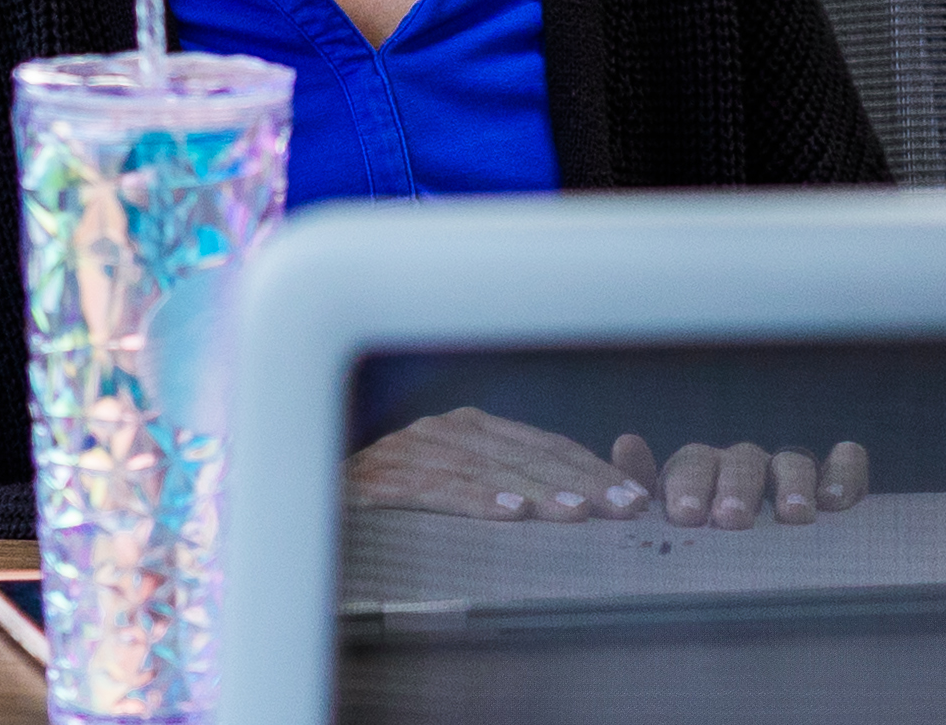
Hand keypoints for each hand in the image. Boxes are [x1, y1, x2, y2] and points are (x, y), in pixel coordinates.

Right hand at [348, 408, 656, 522]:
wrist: (311, 507)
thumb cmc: (401, 511)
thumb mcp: (467, 490)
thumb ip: (527, 482)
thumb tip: (605, 476)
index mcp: (470, 430)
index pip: (543, 446)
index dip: (590, 469)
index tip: (634, 498)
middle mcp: (442, 430)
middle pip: (523, 455)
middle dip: (578, 481)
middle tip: (621, 508)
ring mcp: (408, 451)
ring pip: (486, 470)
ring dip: (536, 490)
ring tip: (577, 514)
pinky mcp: (377, 480)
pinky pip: (435, 489)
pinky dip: (475, 500)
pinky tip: (510, 515)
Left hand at [612, 435, 868, 528]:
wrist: (740, 561)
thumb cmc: (698, 545)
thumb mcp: (664, 522)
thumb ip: (639, 486)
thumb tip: (627, 443)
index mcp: (702, 472)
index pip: (693, 464)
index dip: (689, 487)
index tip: (687, 519)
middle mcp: (745, 466)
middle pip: (741, 461)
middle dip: (737, 488)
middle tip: (732, 520)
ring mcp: (789, 474)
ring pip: (791, 461)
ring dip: (792, 483)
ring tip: (793, 515)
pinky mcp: (834, 488)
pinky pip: (845, 466)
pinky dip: (844, 473)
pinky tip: (839, 501)